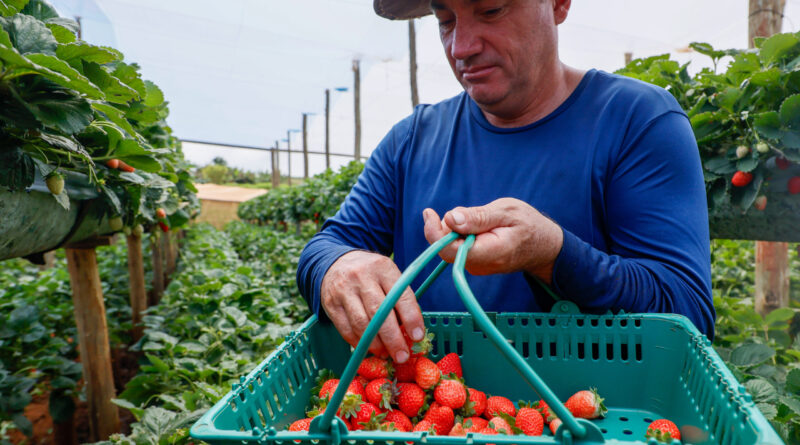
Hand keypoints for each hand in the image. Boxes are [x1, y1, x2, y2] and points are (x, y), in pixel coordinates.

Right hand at [320, 250, 424, 362]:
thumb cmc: (371, 274)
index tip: (417, 337)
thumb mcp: (388, 276)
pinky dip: (358, 342)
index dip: (411, 318)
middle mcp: (362, 277)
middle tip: (402, 356)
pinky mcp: (331, 304)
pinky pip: (346, 329)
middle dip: (393, 338)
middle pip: (379, 312)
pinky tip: (368, 348)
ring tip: (385, 354)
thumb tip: (411, 333)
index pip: (400, 295)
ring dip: (375, 344)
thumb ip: (399, 299)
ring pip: (361, 323)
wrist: (337, 263)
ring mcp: (344, 290)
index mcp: (383, 268)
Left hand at [422, 198, 563, 282]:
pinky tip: (478, 227)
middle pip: (447, 248)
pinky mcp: (476, 264)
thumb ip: (478, 216)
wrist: (544, 246)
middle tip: (461, 211)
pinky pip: (459, 248)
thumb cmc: (529, 225)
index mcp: (489, 253)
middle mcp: (480, 265)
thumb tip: (451, 218)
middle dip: (445, 227)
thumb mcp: (507, 211)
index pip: (450, 250)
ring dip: (455, 229)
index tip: (429, 213)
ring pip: (452, 247)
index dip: (435, 232)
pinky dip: (462, 234)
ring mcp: (477, 267)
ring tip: (478, 219)